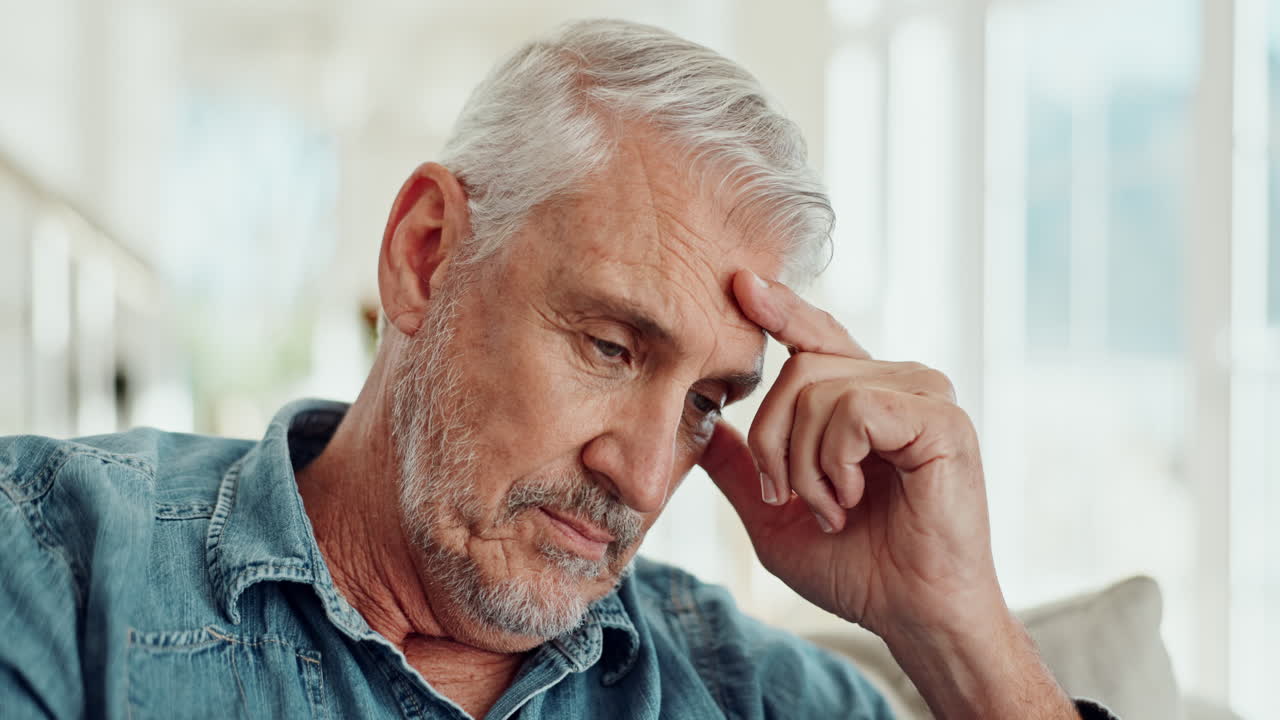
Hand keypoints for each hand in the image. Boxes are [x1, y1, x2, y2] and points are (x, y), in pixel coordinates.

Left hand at [698, 270, 1002, 641]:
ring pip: (818, 388)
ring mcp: (926, 395)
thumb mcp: (776, 516)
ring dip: (805, 464)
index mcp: (865, 397)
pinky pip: (854, 410)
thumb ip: (741, 466)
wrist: (913, 615)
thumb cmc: (857, 570)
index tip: (738, 285)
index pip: (816, 337)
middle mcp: (900, 383)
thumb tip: (703, 423)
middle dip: (773, 443)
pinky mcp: (942, 419)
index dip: (779, 310)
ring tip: (832, 507)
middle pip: (798, 369)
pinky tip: (854, 498)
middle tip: (793, 498)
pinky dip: (836, 462)